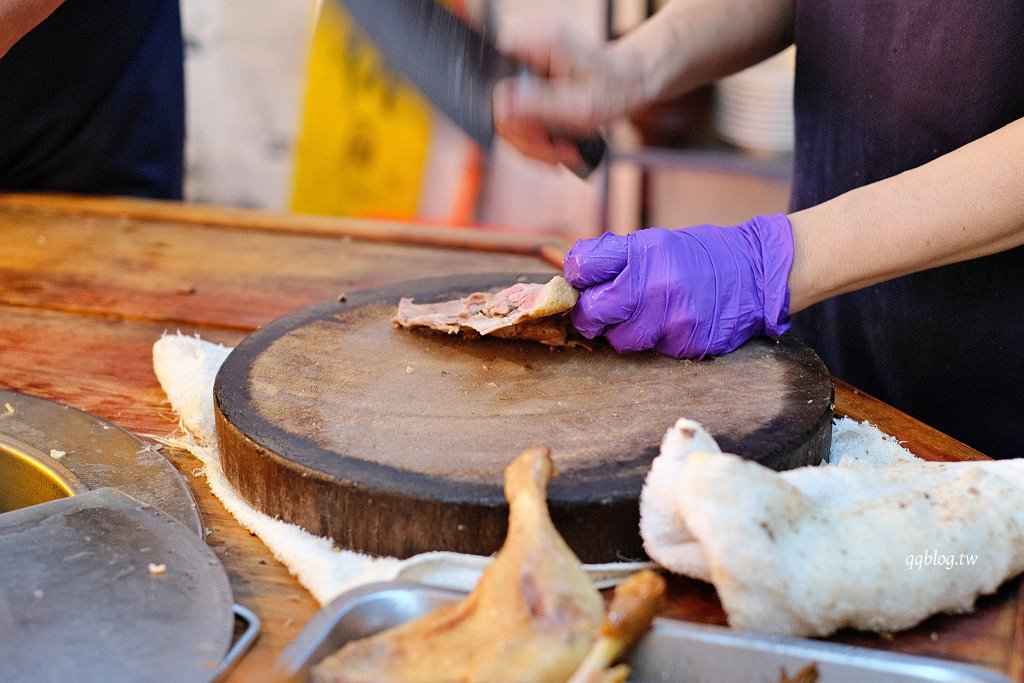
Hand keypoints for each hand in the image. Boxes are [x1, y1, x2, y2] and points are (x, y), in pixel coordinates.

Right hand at [492, 23, 647, 168]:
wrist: (633, 83)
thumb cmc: (617, 90)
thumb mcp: (581, 107)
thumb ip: (539, 107)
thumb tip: (500, 110)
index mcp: (540, 41)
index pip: (494, 74)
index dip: (505, 113)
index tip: (536, 136)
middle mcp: (529, 44)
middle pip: (499, 99)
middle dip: (525, 136)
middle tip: (554, 155)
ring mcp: (529, 61)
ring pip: (507, 111)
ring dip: (532, 141)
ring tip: (561, 154)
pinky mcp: (531, 77)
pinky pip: (518, 111)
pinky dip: (535, 134)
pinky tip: (556, 146)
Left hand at [563, 215, 793, 358]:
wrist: (753, 273)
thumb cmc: (695, 258)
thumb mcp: (655, 244)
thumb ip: (614, 259)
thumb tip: (570, 274)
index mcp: (642, 251)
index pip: (585, 266)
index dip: (578, 276)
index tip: (582, 282)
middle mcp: (654, 283)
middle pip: (593, 312)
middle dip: (590, 316)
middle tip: (599, 314)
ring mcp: (671, 316)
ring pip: (620, 341)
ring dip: (624, 334)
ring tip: (643, 318)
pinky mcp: (686, 342)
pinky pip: (653, 351)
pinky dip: (656, 342)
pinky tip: (672, 325)